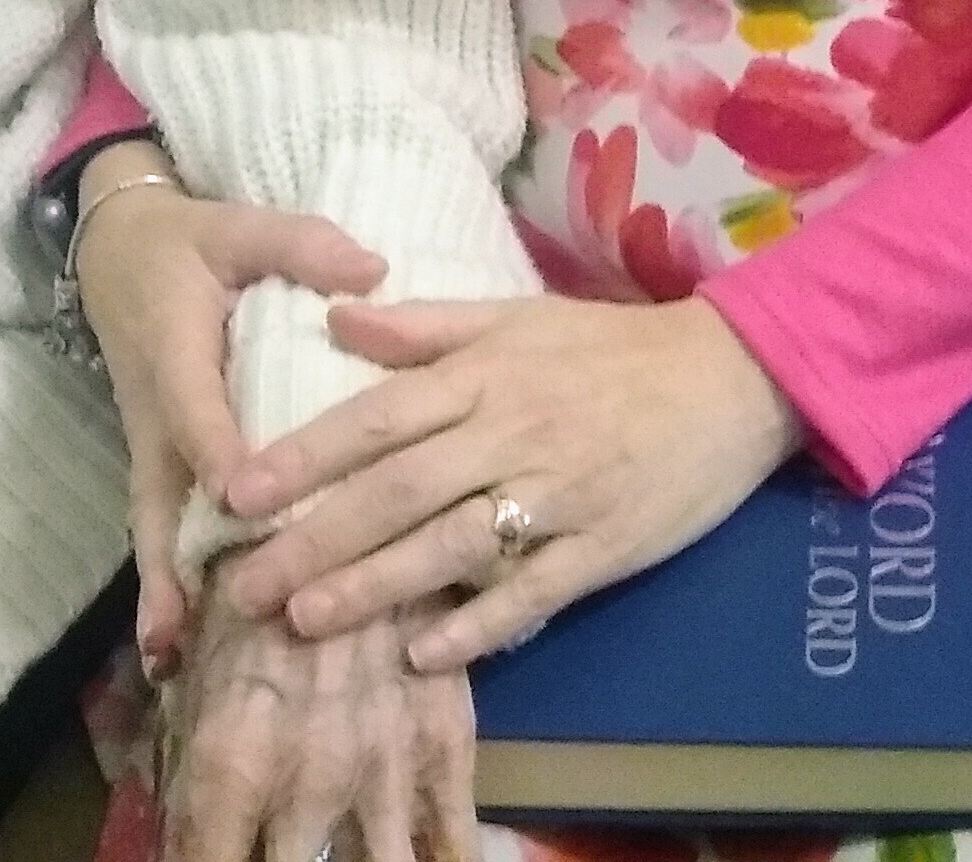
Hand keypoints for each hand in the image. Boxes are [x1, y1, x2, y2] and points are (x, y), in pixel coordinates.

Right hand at [75, 151, 391, 673]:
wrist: (117, 249)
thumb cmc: (187, 242)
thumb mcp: (238, 225)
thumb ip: (300, 244)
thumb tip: (373, 271)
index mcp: (177, 348)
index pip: (197, 407)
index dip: (217, 450)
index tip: (242, 498)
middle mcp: (158, 409)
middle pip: (160, 493)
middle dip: (171, 562)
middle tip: (180, 632)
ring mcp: (153, 442)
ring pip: (157, 521)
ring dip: (164, 585)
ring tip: (171, 656)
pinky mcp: (160, 458)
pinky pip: (166, 519)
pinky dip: (169, 573)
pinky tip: (179, 637)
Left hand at [157, 593, 471, 861]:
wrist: (366, 493)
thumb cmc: (258, 567)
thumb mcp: (195, 647)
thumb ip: (176, 733)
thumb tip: (168, 804)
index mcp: (231, 761)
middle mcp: (308, 782)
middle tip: (284, 850)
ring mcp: (385, 770)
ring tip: (355, 858)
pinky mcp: (448, 748)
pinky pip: (455, 840)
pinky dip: (445, 861)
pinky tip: (426, 861)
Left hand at [214, 293, 800, 669]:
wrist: (733, 377)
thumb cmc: (614, 347)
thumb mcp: (520, 317)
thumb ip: (426, 326)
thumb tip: (335, 317)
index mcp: (487, 376)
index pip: (379, 417)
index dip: (306, 455)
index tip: (238, 492)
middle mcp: (512, 435)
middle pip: (400, 491)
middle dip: (317, 540)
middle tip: (246, 585)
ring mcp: (558, 496)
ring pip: (453, 547)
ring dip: (377, 586)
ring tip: (309, 622)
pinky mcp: (603, 548)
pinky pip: (532, 592)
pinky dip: (479, 625)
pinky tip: (424, 655)